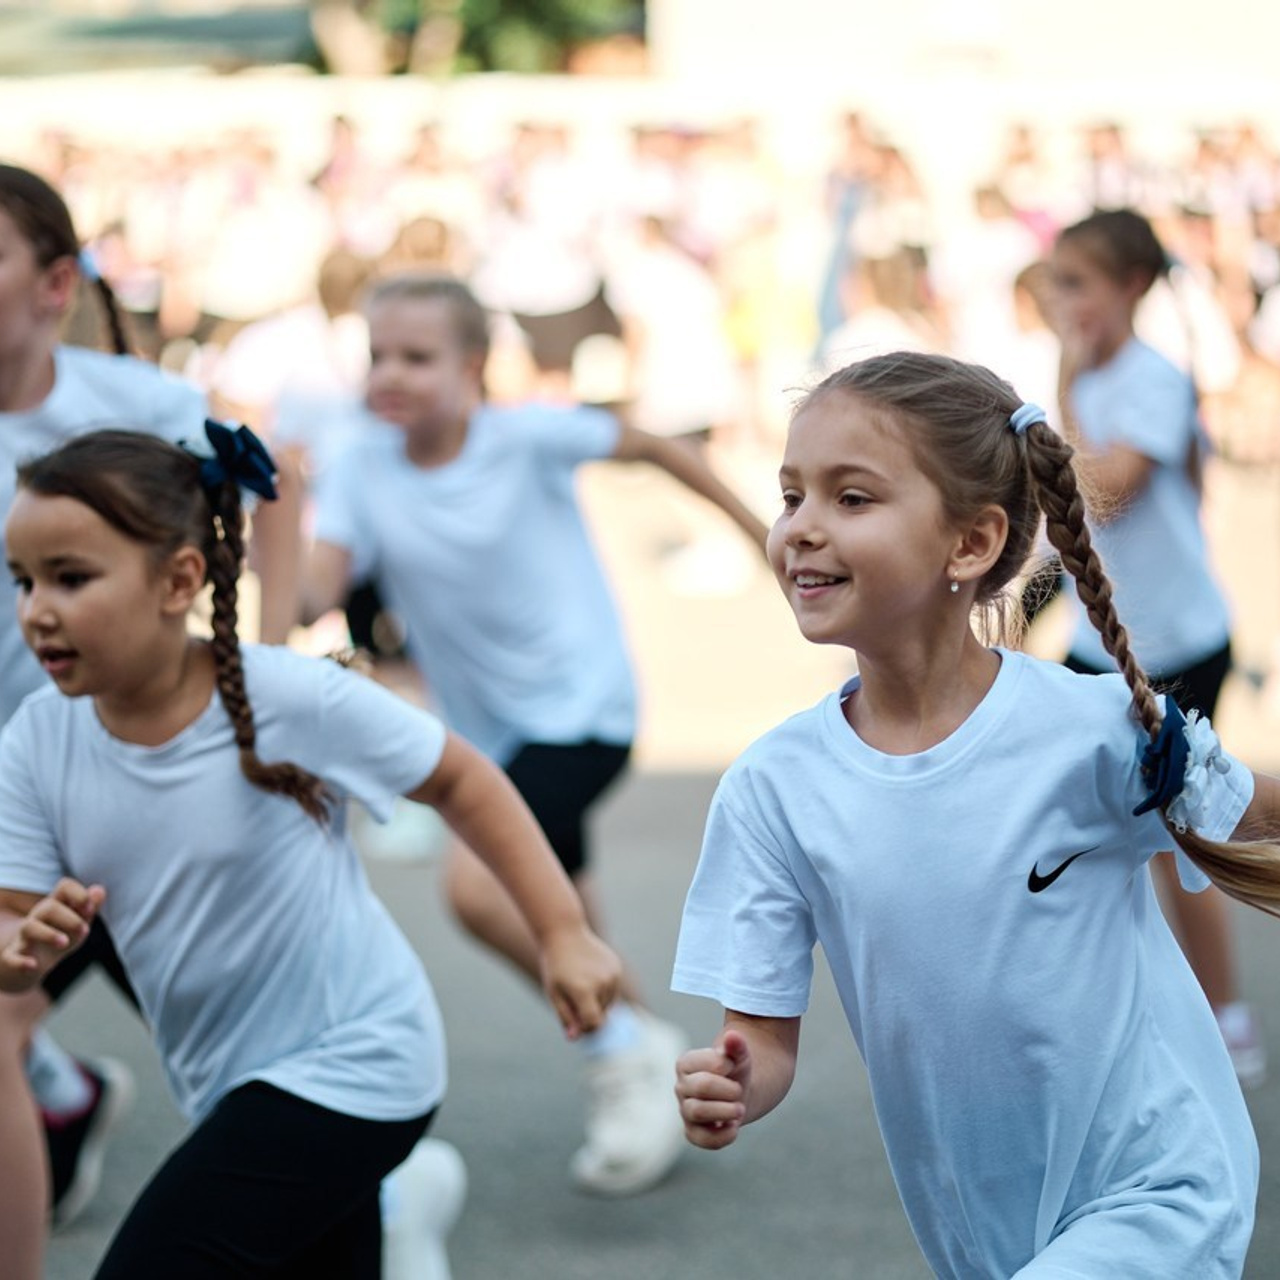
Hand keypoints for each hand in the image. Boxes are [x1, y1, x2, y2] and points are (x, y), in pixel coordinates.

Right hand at [0, 878, 103, 985]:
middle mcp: (38, 918)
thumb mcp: (78, 924)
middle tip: (84, 931)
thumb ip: (90, 908)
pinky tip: (33, 965)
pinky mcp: (13, 958)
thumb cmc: (59, 938)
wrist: (30, 965)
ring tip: (65, 943)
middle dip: (70, 918)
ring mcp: (24, 937)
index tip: (90, 909)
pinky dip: (21, 961)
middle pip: (49, 908)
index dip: (79, 893)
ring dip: (48, 934)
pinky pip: (11, 957)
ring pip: (29, 927)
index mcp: (57, 906)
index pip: (65, 887)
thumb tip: (100, 890)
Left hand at [539, 923, 621, 1039]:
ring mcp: (612, 974)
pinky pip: (613, 989)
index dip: (587, 1029)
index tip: (577, 1026)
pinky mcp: (617, 967)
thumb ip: (566, 1017)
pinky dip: (604, 989)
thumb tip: (575, 1038)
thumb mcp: (554, 993)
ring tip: (581, 984)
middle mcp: (602, 983)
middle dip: (589, 1013)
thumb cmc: (555, 965)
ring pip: (609, 1003)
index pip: (594, 1023)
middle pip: (602, 1013)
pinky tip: (590, 974)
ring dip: (597, 1002)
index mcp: (583, 990)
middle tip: (572, 998)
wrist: (565, 933)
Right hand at [675, 1028, 750, 1148]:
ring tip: (740, 1109)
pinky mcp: (693, 1132)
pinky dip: (722, 1135)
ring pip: (697, 1112)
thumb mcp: (739, 1055)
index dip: (725, 1065)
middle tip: (739, 1090)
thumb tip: (733, 1035)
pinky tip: (734, 1126)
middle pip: (701, 1087)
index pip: (704, 1064)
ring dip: (725, 1111)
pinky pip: (701, 1139)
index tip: (732, 1066)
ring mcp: (685, 1110)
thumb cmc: (734, 1070)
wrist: (738, 1093)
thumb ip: (736, 1045)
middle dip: (728, 1090)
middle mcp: (681, 1087)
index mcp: (686, 1063)